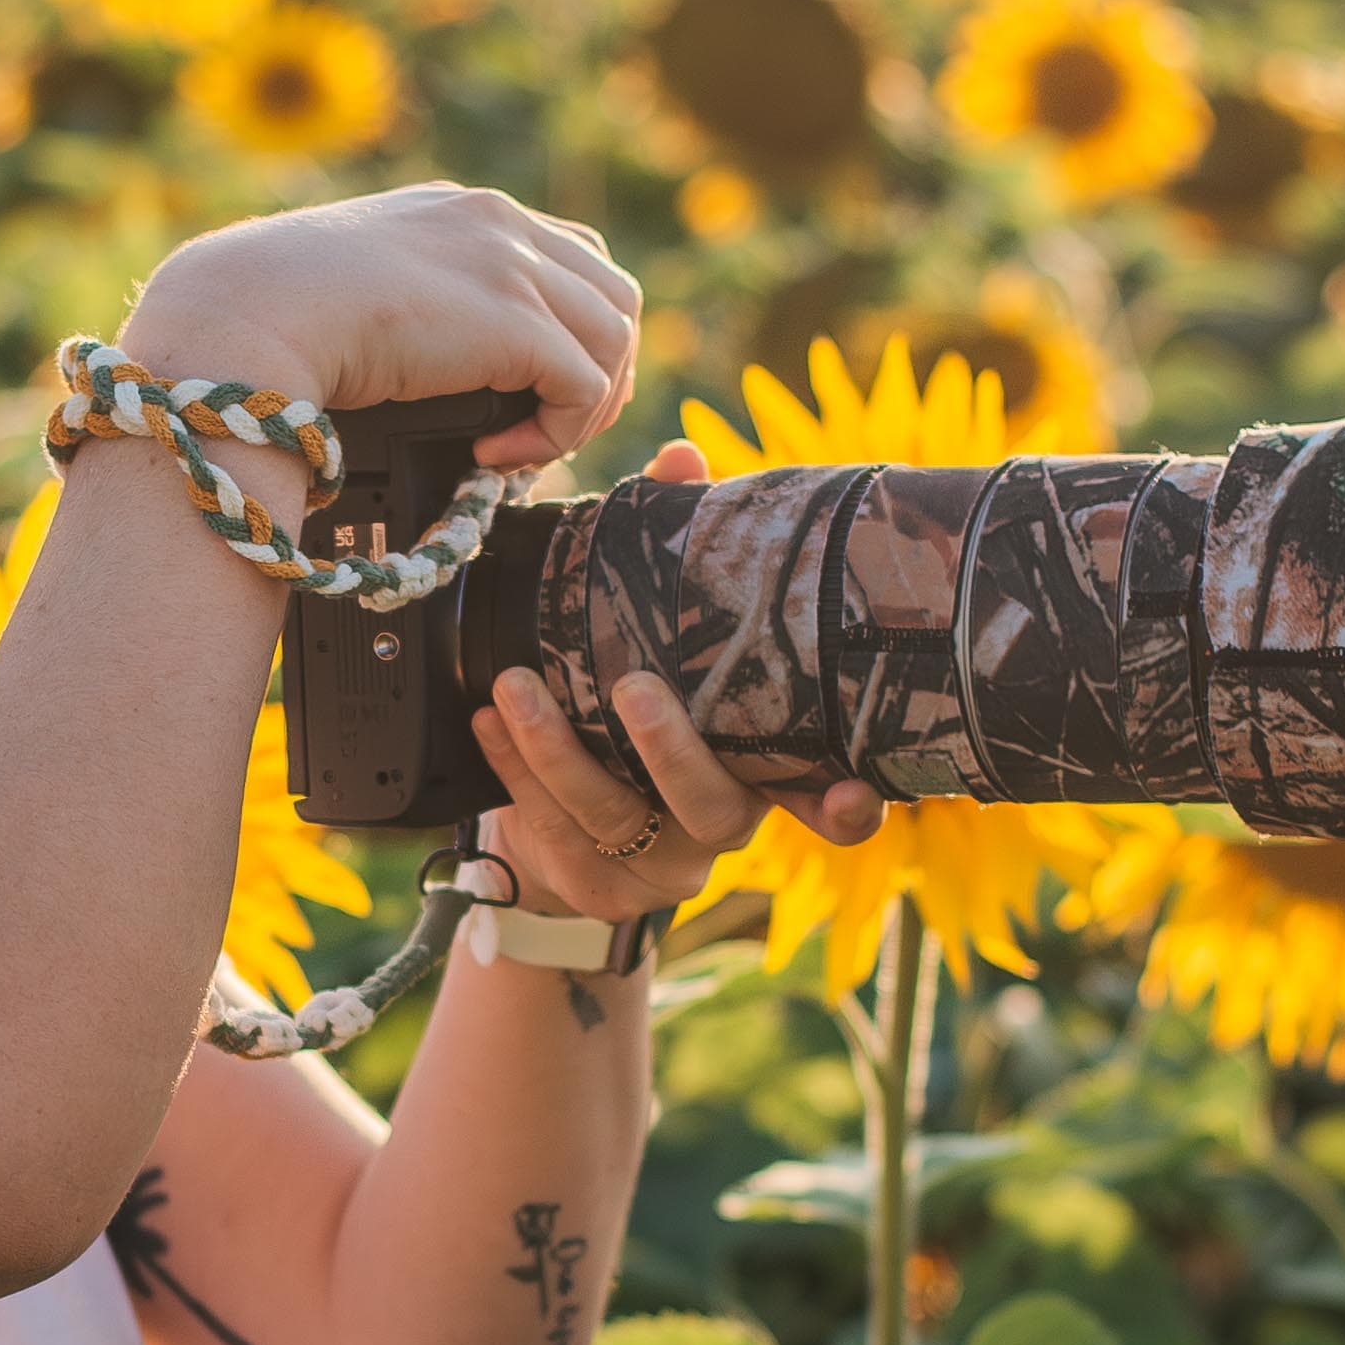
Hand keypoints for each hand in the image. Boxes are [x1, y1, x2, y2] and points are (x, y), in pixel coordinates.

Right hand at [118, 183, 639, 469]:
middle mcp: (499, 223)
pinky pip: (586, 385)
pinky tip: (498, 458)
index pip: (567, 258)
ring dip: (584, 407)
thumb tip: (415, 360)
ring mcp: (511, 265)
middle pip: (613, 296)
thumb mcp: (355, 286)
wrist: (247, 312)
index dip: (569, 333)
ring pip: (615, 340)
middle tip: (544, 429)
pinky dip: (559, 434)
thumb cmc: (269, 312)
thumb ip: (405, 304)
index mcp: (462, 209)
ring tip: (522, 449)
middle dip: (599, 370)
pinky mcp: (514, 321)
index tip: (526, 393)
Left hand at [468, 439, 880, 913]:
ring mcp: (657, 866)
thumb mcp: (663, 639)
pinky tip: (491, 725)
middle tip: (632, 690)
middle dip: (670, 751)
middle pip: (712, 806)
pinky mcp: (594, 885)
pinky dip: (516, 772)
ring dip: (557, 753)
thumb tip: (683, 458)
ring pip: (613, 817)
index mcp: (761, 774)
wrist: (562, 835)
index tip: (853, 795)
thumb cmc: (630, 719)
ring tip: (515, 689)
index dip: (847, 808)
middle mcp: (719, 827)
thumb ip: (682, 556)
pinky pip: (553, 833)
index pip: (825, 801)